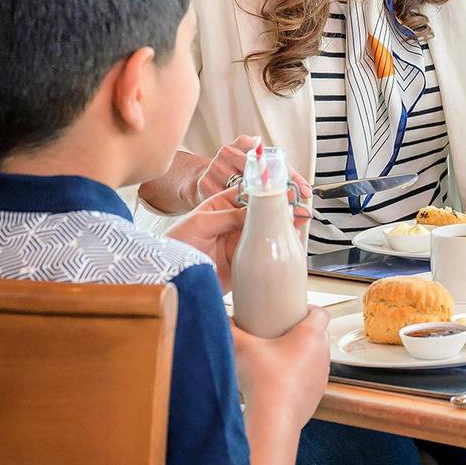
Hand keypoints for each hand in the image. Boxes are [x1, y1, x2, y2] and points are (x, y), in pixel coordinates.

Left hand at [167, 187, 311, 292]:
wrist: (165, 277)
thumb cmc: (174, 244)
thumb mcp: (199, 224)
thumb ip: (227, 216)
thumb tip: (255, 211)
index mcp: (222, 205)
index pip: (250, 192)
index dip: (268, 188)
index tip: (283, 187)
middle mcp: (233, 222)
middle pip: (263, 210)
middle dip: (281, 206)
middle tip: (299, 204)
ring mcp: (240, 241)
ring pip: (267, 229)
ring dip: (284, 224)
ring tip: (300, 220)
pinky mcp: (244, 262)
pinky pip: (265, 252)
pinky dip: (279, 246)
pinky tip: (290, 240)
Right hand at [191, 134, 311, 206]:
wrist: (201, 177)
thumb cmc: (236, 172)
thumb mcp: (260, 168)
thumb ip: (284, 176)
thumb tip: (308, 191)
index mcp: (245, 143)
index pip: (272, 159)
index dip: (289, 177)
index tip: (304, 192)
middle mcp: (228, 152)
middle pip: (258, 174)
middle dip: (276, 193)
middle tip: (292, 208)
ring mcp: (215, 167)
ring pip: (244, 189)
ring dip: (259, 204)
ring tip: (272, 214)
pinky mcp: (205, 184)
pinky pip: (227, 200)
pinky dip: (240, 211)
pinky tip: (249, 216)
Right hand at [231, 305, 331, 425]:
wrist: (273, 419)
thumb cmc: (264, 382)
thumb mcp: (242, 348)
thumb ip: (230, 330)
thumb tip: (222, 321)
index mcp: (310, 335)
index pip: (321, 313)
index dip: (310, 309)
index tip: (294, 312)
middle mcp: (321, 354)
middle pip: (319, 335)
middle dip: (302, 332)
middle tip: (281, 334)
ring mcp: (321, 375)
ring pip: (316, 358)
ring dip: (303, 356)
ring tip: (280, 358)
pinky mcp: (317, 394)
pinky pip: (312, 379)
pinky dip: (301, 377)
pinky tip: (282, 381)